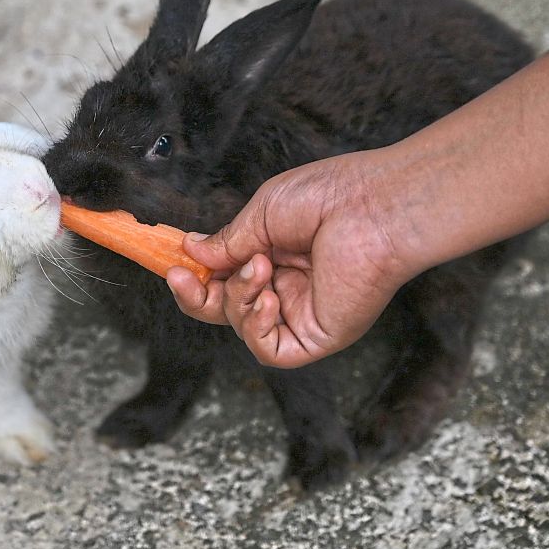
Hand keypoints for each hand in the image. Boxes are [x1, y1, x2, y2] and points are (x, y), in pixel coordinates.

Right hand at [166, 153, 411, 367]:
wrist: (374, 208)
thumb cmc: (329, 198)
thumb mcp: (262, 214)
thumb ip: (227, 242)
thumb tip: (192, 252)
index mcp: (276, 255)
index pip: (225, 278)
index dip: (197, 278)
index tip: (175, 265)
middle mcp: (288, 287)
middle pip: (227, 309)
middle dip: (199, 297)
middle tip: (183, 277)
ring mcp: (302, 313)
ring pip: (243, 327)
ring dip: (238, 297)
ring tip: (261, 266)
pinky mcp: (318, 336)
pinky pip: (271, 351)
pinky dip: (256, 327)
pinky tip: (268, 298)